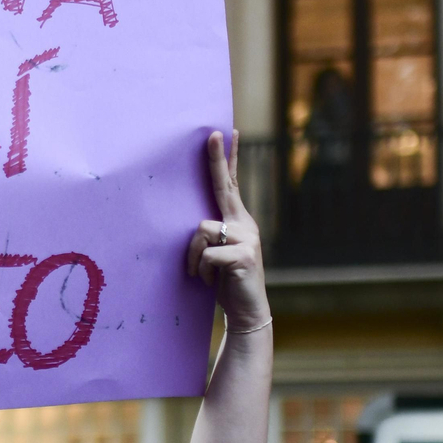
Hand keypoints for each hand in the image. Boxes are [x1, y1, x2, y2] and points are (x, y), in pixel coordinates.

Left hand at [186, 130, 268, 331]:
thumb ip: (209, 236)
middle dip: (217, 160)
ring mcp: (248, 238)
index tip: (226, 132)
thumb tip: (194, 224)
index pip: (230, 184)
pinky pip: (208, 254)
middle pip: (225, 187)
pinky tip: (211, 281)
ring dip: (194, 256)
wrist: (247, 310)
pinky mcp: (245, 255)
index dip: (228, 159)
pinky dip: (203, 270)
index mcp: (237, 221)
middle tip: (213, 135)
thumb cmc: (226, 281)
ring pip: (202, 230)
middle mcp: (245, 224)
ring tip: (204, 274)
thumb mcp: (215, 255)